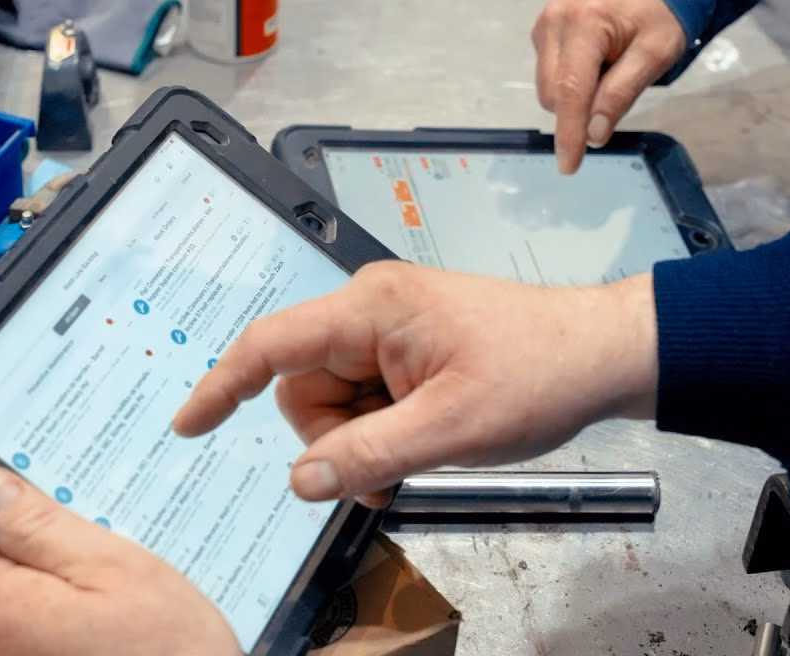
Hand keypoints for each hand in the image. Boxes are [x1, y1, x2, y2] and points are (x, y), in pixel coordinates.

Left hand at [0, 465, 241, 655]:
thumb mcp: (113, 565)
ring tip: (106, 612)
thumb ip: (37, 525)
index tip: (47, 527)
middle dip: (30, 568)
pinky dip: (54, 639)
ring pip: (6, 620)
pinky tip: (98, 640)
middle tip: (94, 572)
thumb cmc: (169, 651)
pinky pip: (25, 647)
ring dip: (46, 607)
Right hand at [173, 261, 657, 505]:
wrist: (600, 355)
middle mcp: (369, 311)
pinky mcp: (402, 350)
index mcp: (371, 308)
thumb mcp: (453, 427)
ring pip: (331, 402)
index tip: (188, 424)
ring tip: (421, 447)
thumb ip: (370, 454)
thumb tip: (301, 480)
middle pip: (303, 387)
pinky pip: (361, 401)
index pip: (271, 345)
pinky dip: (379, 432)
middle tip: (393, 463)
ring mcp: (386, 330)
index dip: (222, 386)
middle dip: (335, 438)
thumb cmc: (541, 370)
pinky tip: (423, 436)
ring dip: (361, 441)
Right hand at [532, 0, 686, 173]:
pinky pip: (548, 77)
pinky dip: (570, 85)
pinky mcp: (540, 34)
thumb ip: (622, 93)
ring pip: (547, 89)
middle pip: (553, 94)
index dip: (569, 131)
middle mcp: (553, 22)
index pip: (570, 89)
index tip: (569, 165)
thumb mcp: (656, 54)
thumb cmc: (658, 17)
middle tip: (615, 95)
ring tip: (607, 73)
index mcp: (585, 23)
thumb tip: (593, 134)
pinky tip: (592, 68)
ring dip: (575, 98)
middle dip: (578, 111)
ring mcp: (543, 27)